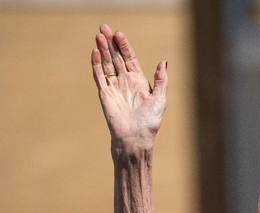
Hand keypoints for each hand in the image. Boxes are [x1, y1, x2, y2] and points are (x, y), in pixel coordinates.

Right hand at [91, 24, 167, 153]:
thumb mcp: (160, 99)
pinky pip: (99, 76)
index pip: (129, 58)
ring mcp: (114, 87)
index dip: (124, 46)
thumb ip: (161, 80)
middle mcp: (125, 82)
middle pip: (116, 57)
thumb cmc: (150, 122)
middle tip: (103, 27)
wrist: (136, 138)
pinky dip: (96, 64)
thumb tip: (164, 62)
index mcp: (139, 81)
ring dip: (102, 50)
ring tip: (98, 35)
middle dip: (110, 42)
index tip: (119, 33)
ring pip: (106, 64)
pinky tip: (95, 52)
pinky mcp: (104, 94)